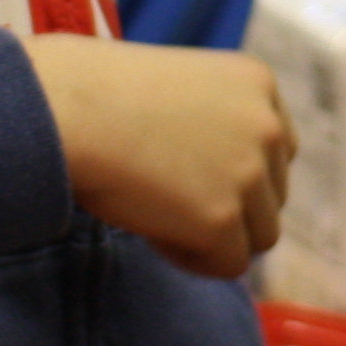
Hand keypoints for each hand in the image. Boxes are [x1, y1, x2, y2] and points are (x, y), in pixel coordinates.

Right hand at [25, 33, 296, 278]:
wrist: (66, 108)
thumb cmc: (97, 95)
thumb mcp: (177, 89)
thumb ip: (215, 124)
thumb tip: (223, 183)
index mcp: (257, 82)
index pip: (279, 148)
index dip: (238, 171)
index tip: (191, 174)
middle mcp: (268, 124)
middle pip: (273, 194)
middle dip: (228, 205)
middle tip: (166, 199)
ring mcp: (250, 172)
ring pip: (260, 234)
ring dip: (217, 236)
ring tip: (159, 217)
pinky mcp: (224, 217)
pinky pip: (229, 263)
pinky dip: (194, 259)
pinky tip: (153, 233)